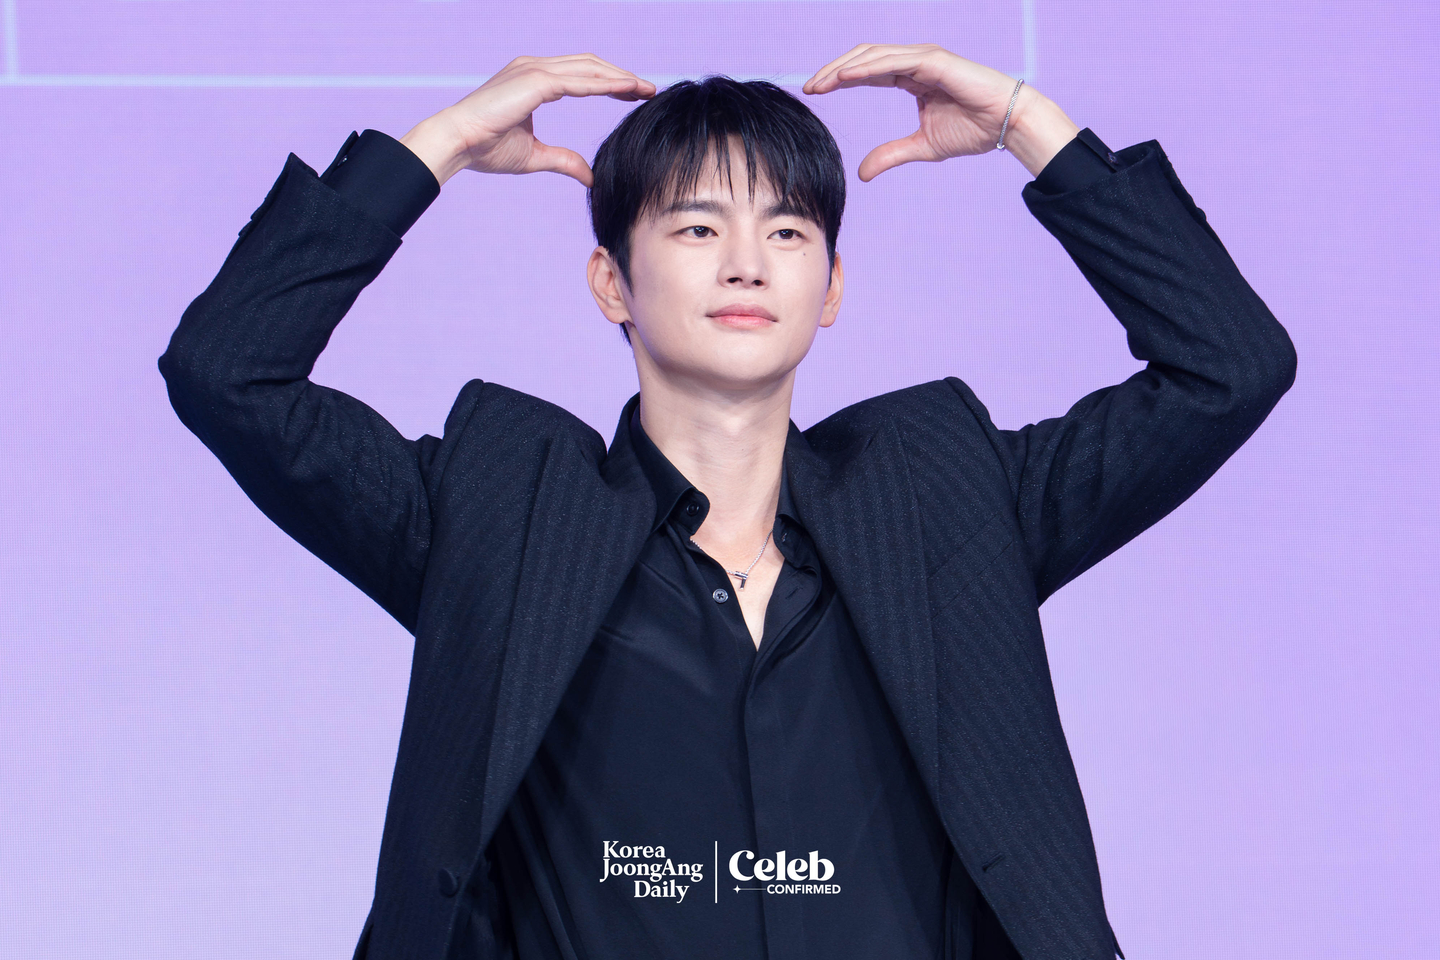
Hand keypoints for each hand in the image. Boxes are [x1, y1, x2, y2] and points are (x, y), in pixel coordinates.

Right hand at [401, 54, 655, 186]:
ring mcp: (534, 70)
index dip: (610, 82)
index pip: (581, 75)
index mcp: (533, 80)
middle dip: (621, 76)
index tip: (634, 93)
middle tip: (649, 89)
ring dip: (619, 77)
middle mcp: (534, 67)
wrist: (457, 144)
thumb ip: (564, 160)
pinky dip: (604, 84)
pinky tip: (625, 91)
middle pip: (590, 65)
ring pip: (589, 68)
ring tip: (645, 89)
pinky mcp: (535, 80)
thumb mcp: (535, 156)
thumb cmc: (486, 149)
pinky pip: (579, 80)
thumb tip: (589, 176)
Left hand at [802, 43, 1076, 179]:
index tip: (814, 92)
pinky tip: (846, 77)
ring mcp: (924, 57)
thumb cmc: (973, 130)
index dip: (839, 80)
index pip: (866, 72)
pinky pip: (894, 61)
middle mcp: (914, 62)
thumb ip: (891, 154)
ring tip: (821, 82)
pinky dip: (868, 67)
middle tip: (809, 87)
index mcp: (910, 77)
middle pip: (863, 58)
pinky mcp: (934, 60)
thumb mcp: (921, 147)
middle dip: (833, 71)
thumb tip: (862, 172)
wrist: (1007, 124)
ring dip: (844, 67)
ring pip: (873, 55)